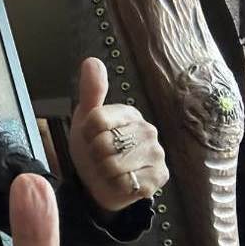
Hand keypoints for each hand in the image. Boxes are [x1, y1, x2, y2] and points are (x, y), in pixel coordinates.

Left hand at [68, 58, 168, 212]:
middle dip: (95, 154)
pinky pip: (128, 183)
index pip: (97, 119)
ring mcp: (156, 154)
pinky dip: (117, 185)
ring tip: (109, 169)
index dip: (86, 133)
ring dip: (104, 171)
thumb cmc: (93, 148)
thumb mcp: (85, 118)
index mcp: (129, 113)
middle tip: (100, 156)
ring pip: (115, 164)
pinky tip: (121, 181)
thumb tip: (92, 60)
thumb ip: (91, 91)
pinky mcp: (159, 177)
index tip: (90, 137)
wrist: (99, 182)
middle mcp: (147, 130)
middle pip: (105, 143)